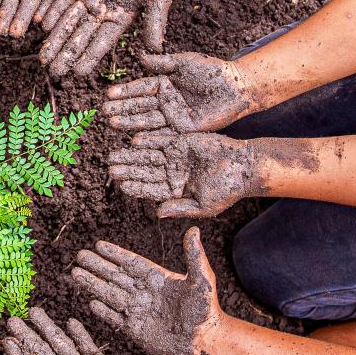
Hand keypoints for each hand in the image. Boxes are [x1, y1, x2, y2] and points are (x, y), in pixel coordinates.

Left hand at [39, 0, 172, 77]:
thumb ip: (154, 22)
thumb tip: (155, 50)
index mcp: (119, 19)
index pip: (101, 43)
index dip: (89, 57)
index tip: (77, 73)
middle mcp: (101, 11)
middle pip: (81, 36)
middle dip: (66, 53)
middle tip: (53, 71)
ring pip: (69, 21)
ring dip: (56, 38)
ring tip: (43, 56)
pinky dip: (54, 11)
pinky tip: (43, 25)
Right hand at [70, 228, 222, 354]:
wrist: (205, 342)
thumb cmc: (206, 310)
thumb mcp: (202, 280)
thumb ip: (194, 256)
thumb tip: (194, 230)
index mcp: (157, 279)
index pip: (131, 263)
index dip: (115, 254)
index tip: (98, 245)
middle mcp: (144, 293)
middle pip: (115, 276)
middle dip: (97, 266)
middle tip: (79, 256)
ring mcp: (138, 311)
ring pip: (111, 294)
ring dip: (93, 284)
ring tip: (75, 274)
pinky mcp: (135, 330)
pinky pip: (115, 318)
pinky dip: (103, 311)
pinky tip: (91, 302)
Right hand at [103, 52, 250, 134]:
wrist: (236, 87)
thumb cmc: (212, 71)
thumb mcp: (185, 63)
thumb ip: (163, 63)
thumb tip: (141, 57)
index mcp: (164, 84)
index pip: (140, 88)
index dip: (125, 91)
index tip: (109, 94)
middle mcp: (166, 102)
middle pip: (140, 106)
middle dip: (122, 108)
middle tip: (104, 111)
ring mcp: (173, 117)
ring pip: (148, 120)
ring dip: (130, 122)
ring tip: (112, 123)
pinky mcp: (183, 131)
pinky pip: (163, 134)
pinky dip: (149, 137)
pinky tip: (134, 139)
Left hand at [107, 130, 259, 218]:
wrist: (245, 166)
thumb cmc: (227, 190)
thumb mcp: (204, 205)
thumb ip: (180, 208)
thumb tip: (157, 213)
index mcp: (175, 191)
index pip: (150, 190)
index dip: (136, 187)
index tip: (121, 185)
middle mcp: (172, 173)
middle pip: (145, 171)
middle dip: (128, 170)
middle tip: (110, 168)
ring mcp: (176, 157)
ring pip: (149, 156)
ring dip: (132, 155)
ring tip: (114, 153)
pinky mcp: (182, 141)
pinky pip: (162, 140)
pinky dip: (149, 140)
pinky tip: (134, 140)